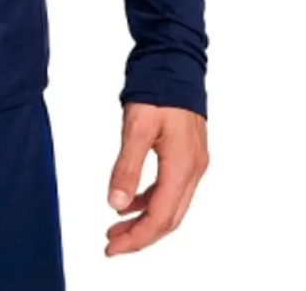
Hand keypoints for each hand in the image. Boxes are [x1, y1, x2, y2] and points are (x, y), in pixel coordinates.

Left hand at [103, 101, 208, 255]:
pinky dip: (150, 199)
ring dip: (144, 219)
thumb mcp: (137, 127)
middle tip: (112, 243)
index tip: (112, 247)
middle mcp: (193, 169)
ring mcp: (193, 162)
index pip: (160, 217)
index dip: (137, 238)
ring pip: (171, 205)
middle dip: (140, 235)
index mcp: (183, 166)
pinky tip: (130, 201)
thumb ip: (127, 167)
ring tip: (116, 226)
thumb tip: (116, 204)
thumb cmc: (158, 87)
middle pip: (169, 218)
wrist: (175, 59)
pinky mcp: (187, 153)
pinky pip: (170, 188)